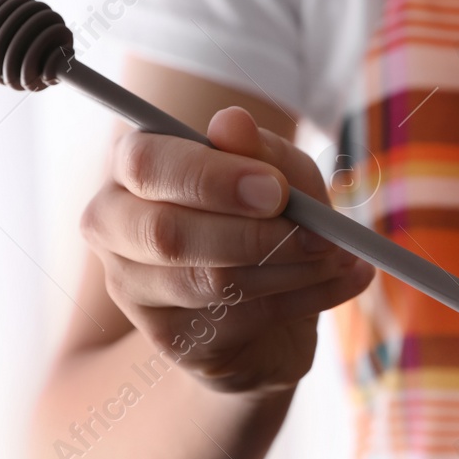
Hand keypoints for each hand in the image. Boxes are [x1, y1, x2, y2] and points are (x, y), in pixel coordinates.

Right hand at [81, 106, 374, 393]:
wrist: (266, 312)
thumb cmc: (266, 223)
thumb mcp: (281, 178)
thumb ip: (260, 152)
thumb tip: (231, 121)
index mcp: (132, 169)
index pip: (147, 164)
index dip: (213, 178)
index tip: (277, 190)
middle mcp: (115, 226)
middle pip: (168, 232)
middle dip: (256, 234)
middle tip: (320, 235)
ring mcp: (132, 288)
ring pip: (211, 281)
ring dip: (292, 268)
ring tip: (340, 255)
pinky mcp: (168, 336)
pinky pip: (240, 319)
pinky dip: (306, 297)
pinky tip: (344, 280)